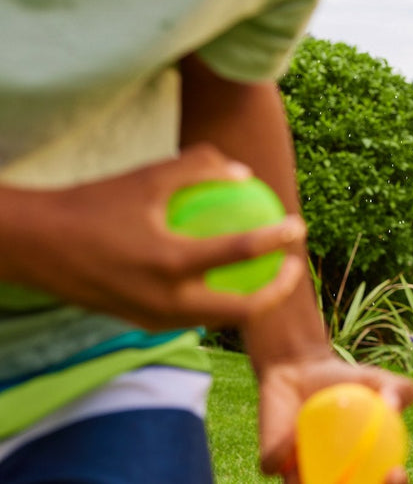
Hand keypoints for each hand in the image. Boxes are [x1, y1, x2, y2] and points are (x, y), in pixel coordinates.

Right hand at [0, 144, 306, 329]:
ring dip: (251, 302)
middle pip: (242, 310)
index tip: (298, 226)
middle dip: (277, 291)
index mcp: (170, 263)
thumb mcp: (148, 175)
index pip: (241, 252)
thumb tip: (244, 173)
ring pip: (219, 319)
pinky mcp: (141, 324)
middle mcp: (166, 301)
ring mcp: (154, 319)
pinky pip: (193, 317)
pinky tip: (227, 279)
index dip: (277, 239)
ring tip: (269, 274)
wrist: (35, 246)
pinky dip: (216, 302)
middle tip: (294, 264)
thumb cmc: (95, 203)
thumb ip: (199, 167)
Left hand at [257, 353, 412, 482]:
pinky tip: (293, 435)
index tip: (396, 472)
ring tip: (325, 459)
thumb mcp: (378, 381)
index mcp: (360, 470)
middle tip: (367, 481)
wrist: (303, 368)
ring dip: (315, 483)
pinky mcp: (272, 462)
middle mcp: (330, 479)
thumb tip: (393, 405)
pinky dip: (283, 453)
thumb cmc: (347, 380)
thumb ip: (399, 389)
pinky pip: (274, 465)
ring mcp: (299, 475)